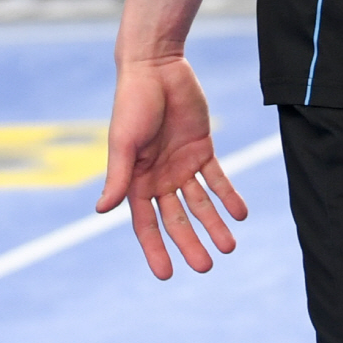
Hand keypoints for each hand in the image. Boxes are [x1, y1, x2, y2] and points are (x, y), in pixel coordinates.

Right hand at [97, 56, 247, 278]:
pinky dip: (228, 195)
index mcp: (136, 182)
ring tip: (229, 246)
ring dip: (215, 223)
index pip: (147, 225)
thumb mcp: (123, 142)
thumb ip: (119, 176)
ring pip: (200, 203)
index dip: (156, 250)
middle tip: (207, 266)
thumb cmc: (133, 103)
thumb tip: (101, 211)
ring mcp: (182, 164)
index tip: (166, 275)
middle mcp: (160, 178)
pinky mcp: (202, 147)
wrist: (157, 68)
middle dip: (191, 243)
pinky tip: (240, 213)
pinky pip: (217, 177)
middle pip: (177, 219)